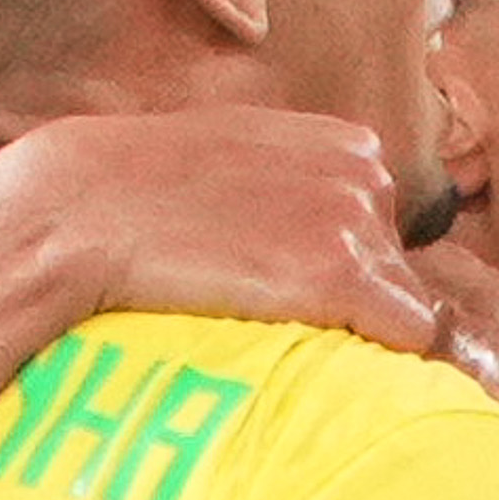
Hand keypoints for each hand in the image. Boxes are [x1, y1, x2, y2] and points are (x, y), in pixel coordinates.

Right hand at [0, 106, 446, 360]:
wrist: (86, 207)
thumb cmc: (147, 189)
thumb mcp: (239, 150)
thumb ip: (300, 177)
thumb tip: (340, 229)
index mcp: (350, 145)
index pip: (390, 229)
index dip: (346, 265)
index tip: (286, 279)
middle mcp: (367, 177)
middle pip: (401, 269)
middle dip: (355, 298)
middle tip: (271, 304)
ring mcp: (357, 224)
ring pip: (405, 305)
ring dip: (358, 328)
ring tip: (276, 322)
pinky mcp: (343, 277)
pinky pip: (412, 335)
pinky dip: (381, 355)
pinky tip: (322, 353)